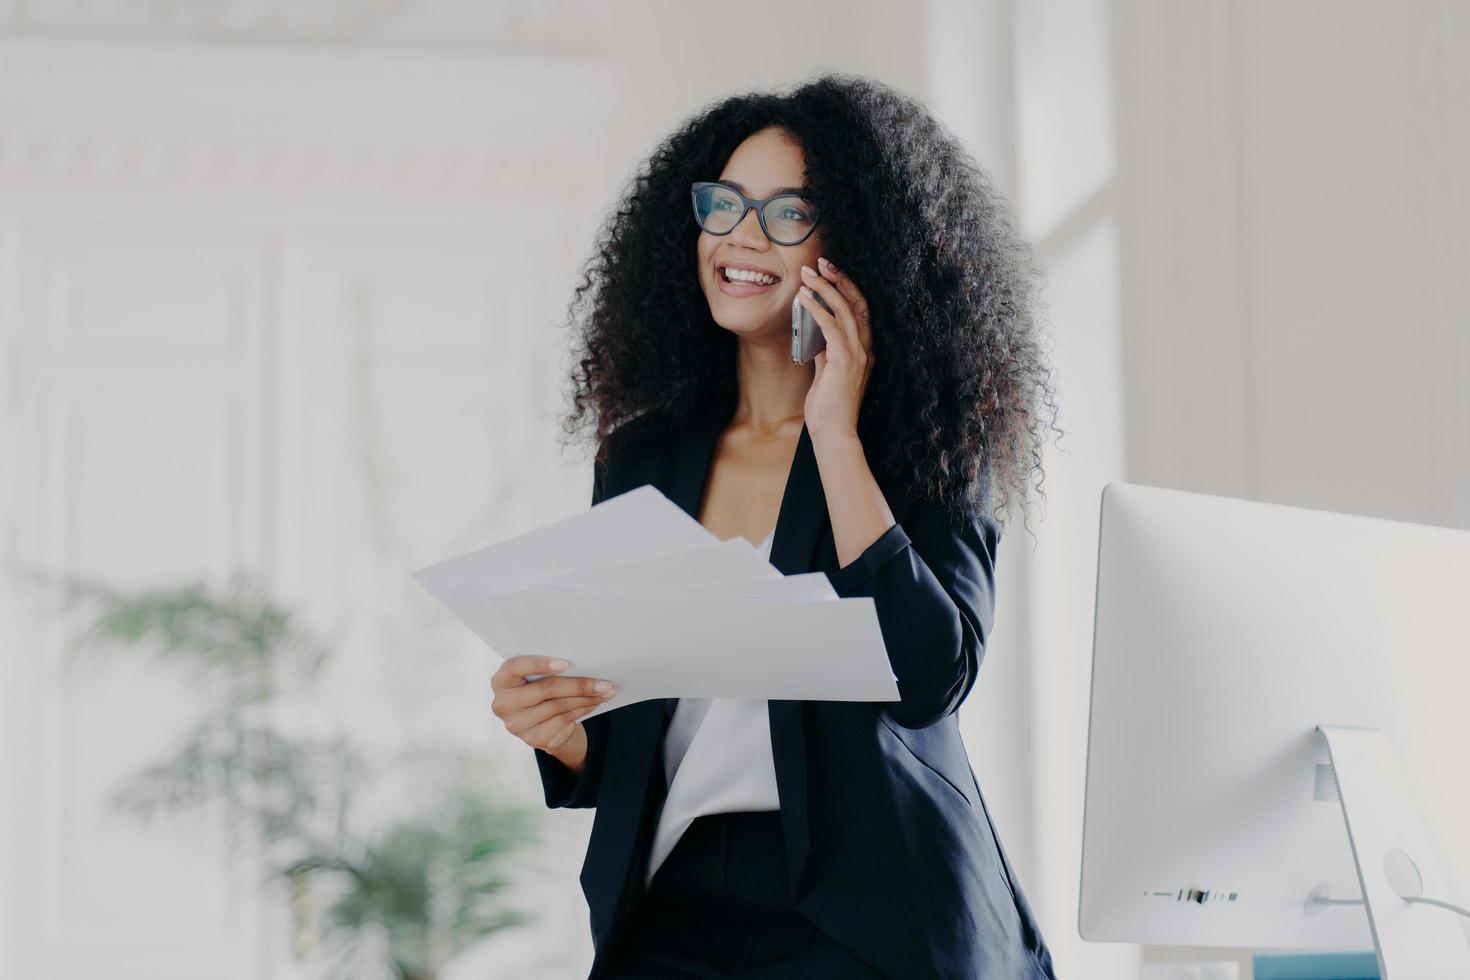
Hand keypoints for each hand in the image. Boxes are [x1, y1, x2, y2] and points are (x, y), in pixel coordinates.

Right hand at [490, 656, 617, 757]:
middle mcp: (503, 704)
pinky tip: (594, 703)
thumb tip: (584, 663)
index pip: (515, 667)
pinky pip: (563, 721)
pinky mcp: (533, 739)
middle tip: (604, 682)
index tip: (566, 664)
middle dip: (579, 684)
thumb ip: (550, 669)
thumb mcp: (538, 676)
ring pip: (559, 706)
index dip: (539, 664)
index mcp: (501, 680)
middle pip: (546, 689)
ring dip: (586, 698)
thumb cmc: (540, 689)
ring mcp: (516, 725)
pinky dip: (582, 710)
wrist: (541, 721)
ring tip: (605, 691)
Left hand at [798, 256, 873, 442]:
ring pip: (843, 309)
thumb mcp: (827, 372)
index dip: (847, 287)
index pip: (859, 309)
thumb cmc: (829, 407)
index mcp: (863, 350)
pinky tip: (804, 297)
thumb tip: (814, 330)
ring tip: (807, 273)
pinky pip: (830, 326)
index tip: (830, 271)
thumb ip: (825, 350)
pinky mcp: (844, 361)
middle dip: (838, 278)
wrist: (834, 433)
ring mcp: (857, 354)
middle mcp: (865, 348)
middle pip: (855, 302)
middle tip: (820, 262)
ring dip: (824, 288)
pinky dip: (816, 308)